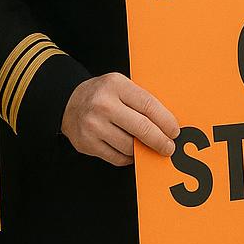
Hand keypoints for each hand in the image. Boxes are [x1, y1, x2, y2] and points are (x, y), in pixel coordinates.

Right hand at [60, 73, 179, 165]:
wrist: (68, 102)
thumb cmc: (103, 94)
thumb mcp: (121, 86)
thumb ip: (140, 101)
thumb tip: (168, 124)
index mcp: (116, 85)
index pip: (148, 105)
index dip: (166, 121)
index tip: (174, 131)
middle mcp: (103, 105)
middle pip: (141, 128)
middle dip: (160, 141)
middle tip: (169, 148)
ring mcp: (93, 125)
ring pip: (129, 146)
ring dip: (143, 150)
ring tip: (149, 148)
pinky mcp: (87, 143)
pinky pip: (116, 157)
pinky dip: (128, 157)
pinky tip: (132, 152)